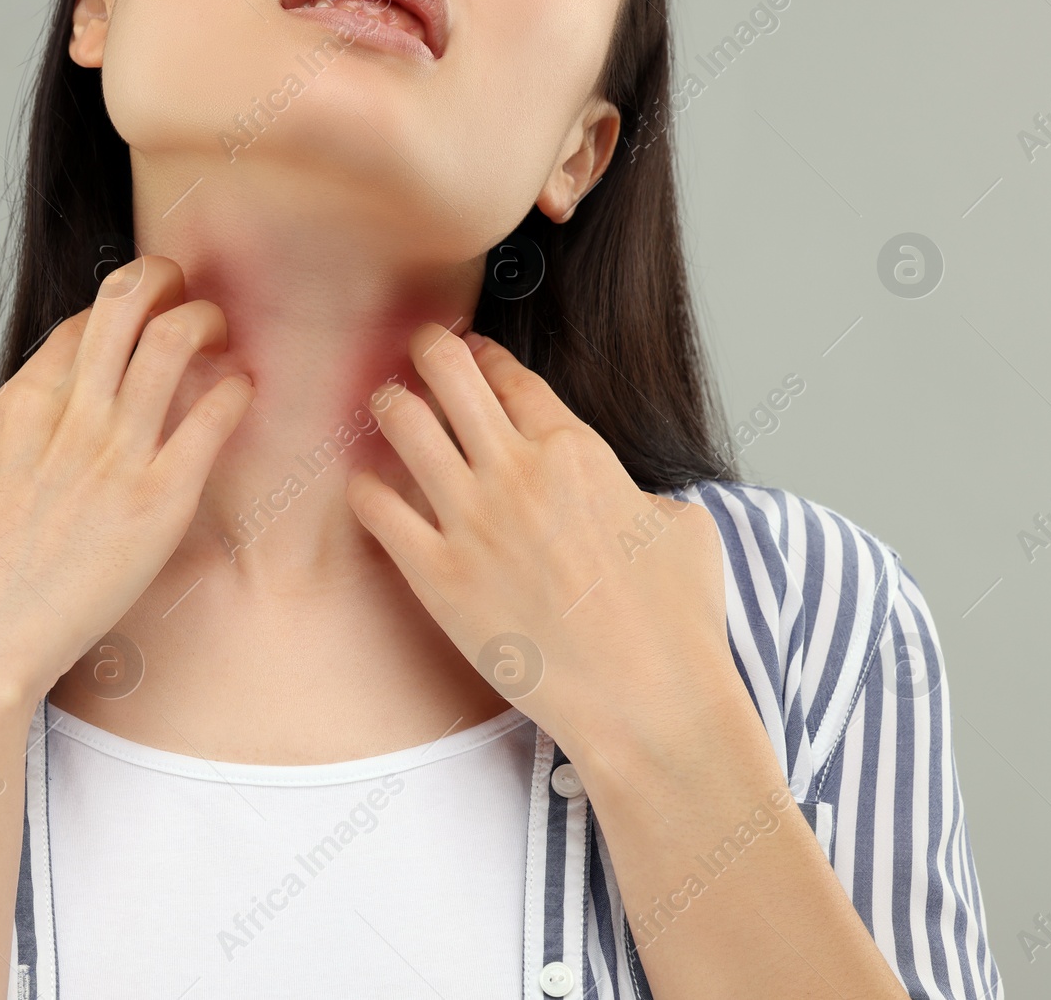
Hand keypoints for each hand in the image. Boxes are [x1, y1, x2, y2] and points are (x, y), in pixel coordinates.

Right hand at [0, 256, 254, 708]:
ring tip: (221, 334)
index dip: (120, 312)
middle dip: (165, 281)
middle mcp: (68, 414)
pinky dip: (235, 391)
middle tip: (189, 296)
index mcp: (17, 408)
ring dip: (206, 322)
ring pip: (173, 339)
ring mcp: (114, 453)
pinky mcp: (156, 501)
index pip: (81, 324)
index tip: (142, 324)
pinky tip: (242, 393)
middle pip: (126, 302)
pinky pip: (212, 418)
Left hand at [345, 324, 739, 775]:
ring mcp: (472, 522)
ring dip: (390, 404)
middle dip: (429, 350)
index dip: (484, 356)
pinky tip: (370, 488)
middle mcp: (517, 473)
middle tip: (418, 350)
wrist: (648, 700)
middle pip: (449, 373)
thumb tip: (620, 494)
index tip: (471, 350)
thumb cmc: (677, 622)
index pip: (511, 377)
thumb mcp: (682, 525)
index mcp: (577, 450)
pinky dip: (368, 488)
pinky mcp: (438, 577)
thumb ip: (635, 490)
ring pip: (403, 424)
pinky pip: (377, 509)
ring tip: (386, 405)